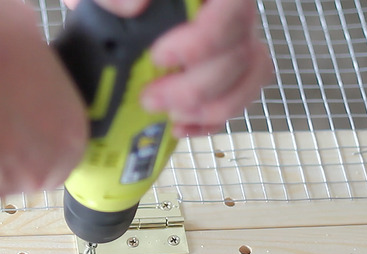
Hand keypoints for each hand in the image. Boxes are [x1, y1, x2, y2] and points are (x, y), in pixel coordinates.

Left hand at [64, 0, 272, 136]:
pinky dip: (211, 121)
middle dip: (194, 88)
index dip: (202, 41)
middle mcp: (231, 14)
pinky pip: (239, 98)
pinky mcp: (228, 73)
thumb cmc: (119, 0)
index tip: (158, 58)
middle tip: (149, 99)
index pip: (232, 9)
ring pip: (249, 79)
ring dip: (209, 109)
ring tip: (168, 116)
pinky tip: (179, 128)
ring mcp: (234, 43)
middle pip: (239, 54)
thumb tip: (134, 7)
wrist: (116, 14)